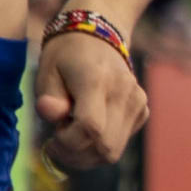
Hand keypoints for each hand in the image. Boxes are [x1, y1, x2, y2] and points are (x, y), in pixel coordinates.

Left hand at [34, 27, 147, 174]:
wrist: (98, 35)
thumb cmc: (65, 57)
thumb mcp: (47, 73)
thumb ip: (49, 97)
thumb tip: (51, 114)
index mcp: (97, 80)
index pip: (90, 128)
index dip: (67, 143)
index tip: (52, 137)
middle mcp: (124, 92)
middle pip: (105, 147)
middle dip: (77, 155)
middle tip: (58, 141)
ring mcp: (138, 102)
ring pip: (114, 151)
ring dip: (87, 154)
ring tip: (71, 134)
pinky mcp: (143, 110)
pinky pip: (120, 142)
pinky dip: (100, 145)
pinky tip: (88, 128)